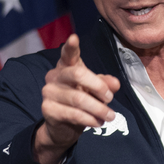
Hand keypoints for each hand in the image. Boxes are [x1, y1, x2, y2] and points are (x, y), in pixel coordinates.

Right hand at [34, 34, 119, 163]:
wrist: (64, 126)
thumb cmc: (82, 100)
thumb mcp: (96, 90)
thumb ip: (106, 84)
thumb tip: (115, 84)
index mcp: (66, 66)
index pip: (67, 54)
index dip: (70, 47)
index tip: (74, 38)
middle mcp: (54, 76)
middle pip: (78, 74)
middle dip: (99, 87)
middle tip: (110, 98)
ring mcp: (49, 92)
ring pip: (78, 98)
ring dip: (99, 108)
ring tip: (110, 115)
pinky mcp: (48, 109)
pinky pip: (74, 114)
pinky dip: (90, 119)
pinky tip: (98, 122)